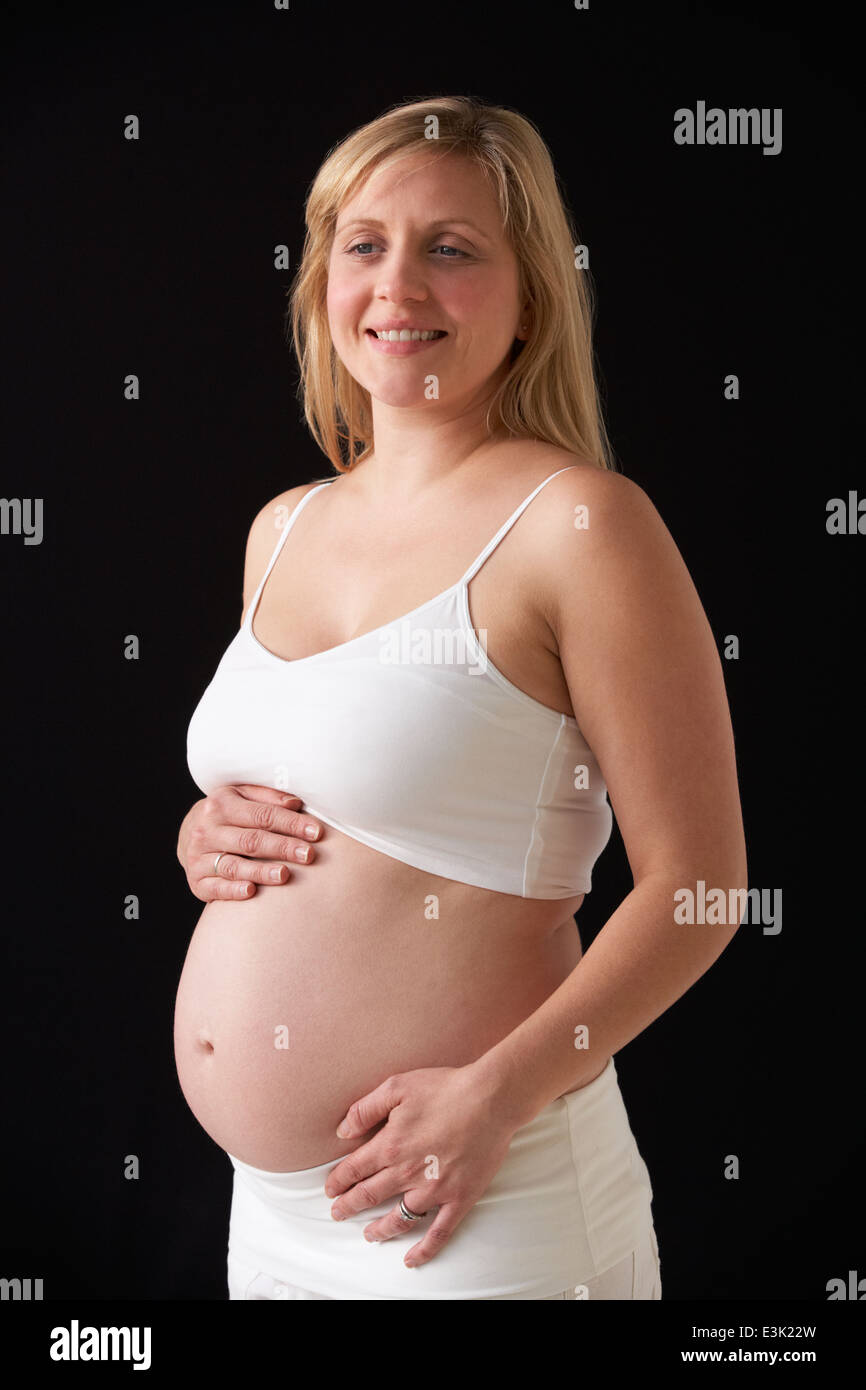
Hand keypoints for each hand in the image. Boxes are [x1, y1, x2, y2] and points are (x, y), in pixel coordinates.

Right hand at [177, 784, 323, 900]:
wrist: (189, 835)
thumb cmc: (228, 815)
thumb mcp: (243, 796)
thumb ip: (269, 798)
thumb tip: (296, 804)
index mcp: (221, 804)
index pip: (262, 814)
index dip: (291, 824)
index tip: (316, 832)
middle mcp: (207, 830)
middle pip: (250, 840)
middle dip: (282, 848)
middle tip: (308, 855)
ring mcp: (199, 856)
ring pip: (233, 865)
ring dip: (261, 871)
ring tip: (285, 875)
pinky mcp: (196, 880)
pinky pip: (215, 887)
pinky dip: (233, 890)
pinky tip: (251, 892)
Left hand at [324, 1065, 518, 1268]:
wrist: (490, 1099)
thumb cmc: (445, 1088)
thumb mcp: (398, 1086)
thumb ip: (366, 1108)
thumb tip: (342, 1130)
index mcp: (390, 1145)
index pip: (354, 1169)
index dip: (338, 1181)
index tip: (330, 1189)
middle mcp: (407, 1172)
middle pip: (370, 1195)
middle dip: (349, 1206)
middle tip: (338, 1213)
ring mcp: (434, 1189)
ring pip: (399, 1218)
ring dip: (379, 1230)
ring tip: (369, 1235)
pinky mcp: (459, 1198)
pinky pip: (439, 1232)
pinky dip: (424, 1250)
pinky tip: (411, 1260)